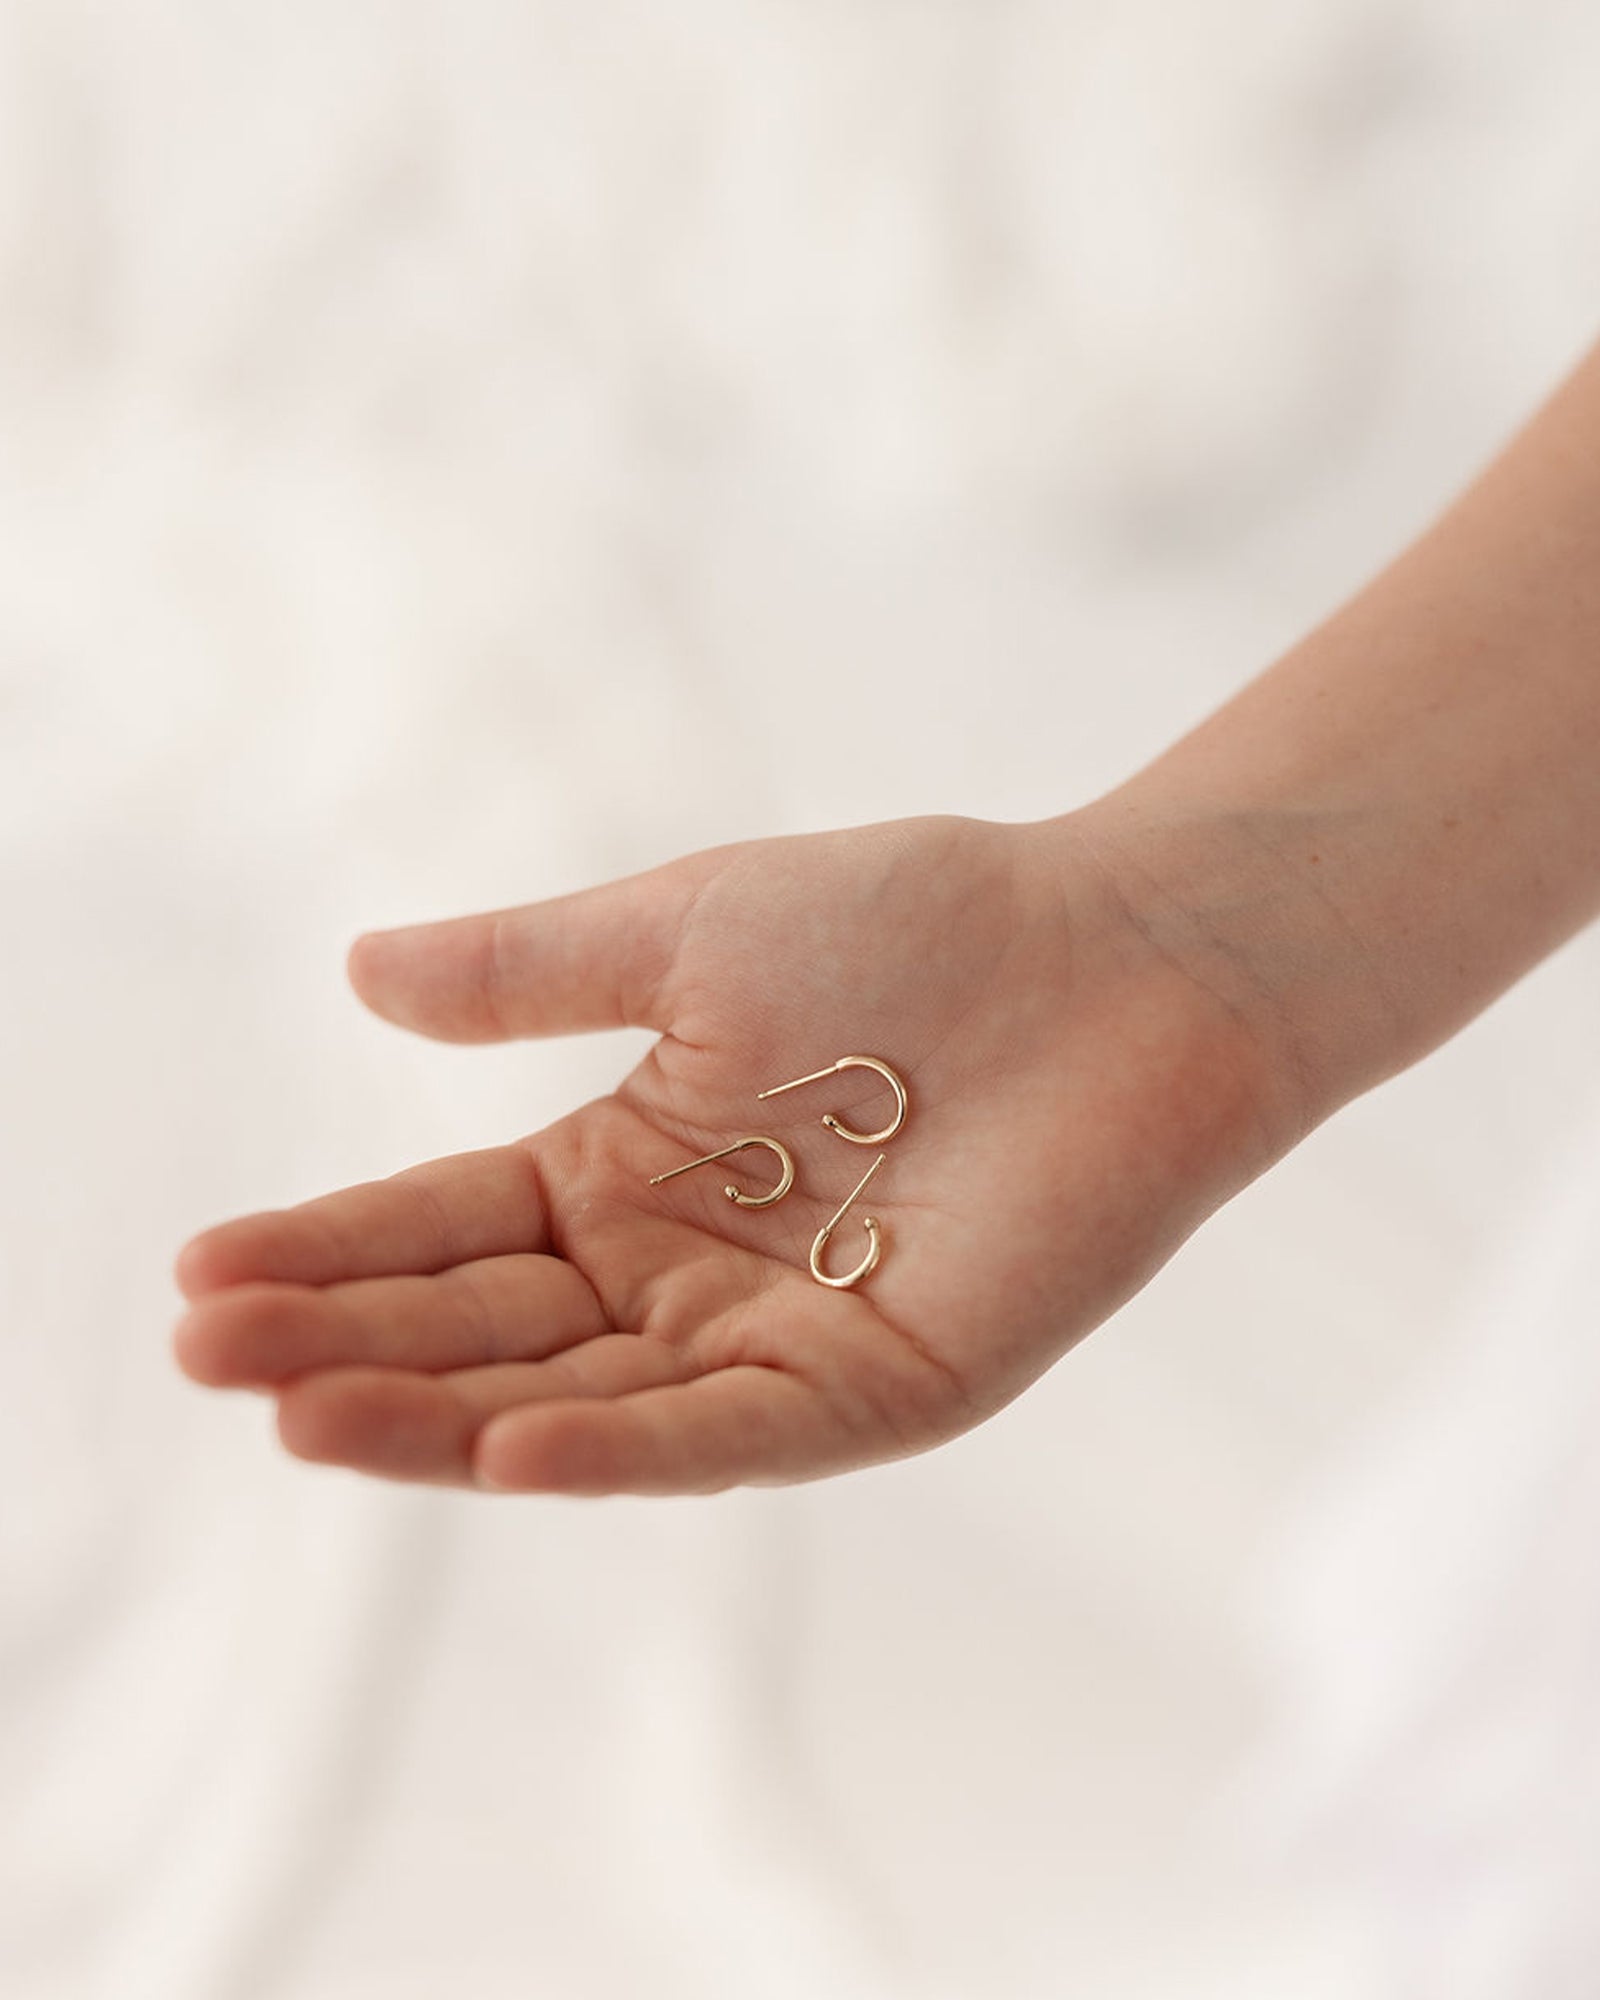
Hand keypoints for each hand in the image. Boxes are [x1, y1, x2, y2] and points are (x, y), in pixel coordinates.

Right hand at [171, 811, 1299, 1494]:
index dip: (330, 1250)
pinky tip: (508, 1448)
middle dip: (349, 1344)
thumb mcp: (689, 931)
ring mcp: (778, 1338)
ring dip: (445, 1418)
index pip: (447, 1228)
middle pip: (491, 1330)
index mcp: (629, 1169)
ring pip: (585, 1403)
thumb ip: (530, 971)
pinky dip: (625, 1452)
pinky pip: (736, 1434)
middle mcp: (684, 1274)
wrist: (1125, 950)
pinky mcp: (884, 1385)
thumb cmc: (922, 923)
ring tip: (298, 1411)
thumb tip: (356, 973)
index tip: (200, 1270)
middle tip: (206, 1351)